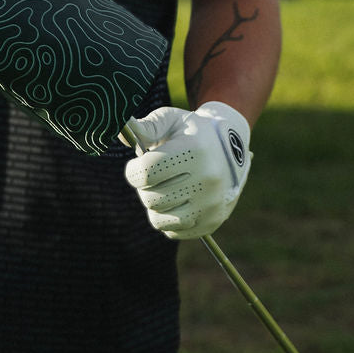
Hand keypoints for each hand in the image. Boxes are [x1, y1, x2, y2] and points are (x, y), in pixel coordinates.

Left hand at [121, 102, 251, 239]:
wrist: (232, 146)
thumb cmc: (192, 132)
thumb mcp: (171, 119)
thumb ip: (146, 127)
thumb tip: (121, 135)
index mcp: (194, 151)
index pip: (147, 172)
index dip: (133, 171)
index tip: (136, 165)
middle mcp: (207, 179)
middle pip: (151, 198)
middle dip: (144, 187)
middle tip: (153, 177)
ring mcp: (211, 204)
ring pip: (159, 220)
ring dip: (154, 205)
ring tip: (164, 189)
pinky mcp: (212, 222)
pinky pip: (173, 232)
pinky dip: (168, 219)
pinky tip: (176, 201)